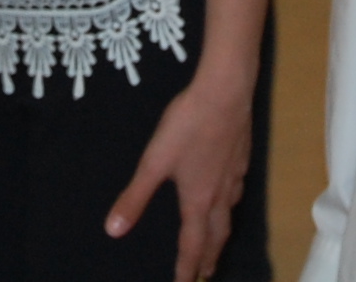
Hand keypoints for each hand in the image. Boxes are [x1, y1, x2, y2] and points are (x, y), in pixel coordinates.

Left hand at [107, 67, 252, 281]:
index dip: (187, 269)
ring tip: (217, 242)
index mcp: (198, 200)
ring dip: (222, 235)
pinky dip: (231, 206)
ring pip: (229, 215)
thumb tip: (113, 230)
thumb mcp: (154, 162)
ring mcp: (234, 176)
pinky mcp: (242, 158)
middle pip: (216, 236)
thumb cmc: (188, 126)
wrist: (226, 92)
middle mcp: (220, 195)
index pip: (192, 245)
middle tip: (205, 274)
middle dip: (209, 258)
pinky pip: (237, 193)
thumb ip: (134, 197)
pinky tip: (229, 195)